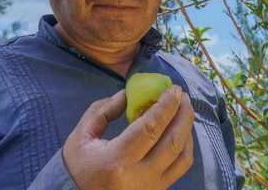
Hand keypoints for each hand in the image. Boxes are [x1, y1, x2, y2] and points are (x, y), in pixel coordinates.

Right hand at [62, 85, 194, 189]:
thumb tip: (128, 94)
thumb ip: (102, 111)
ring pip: (182, 155)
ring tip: (183, 109)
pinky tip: (181, 131)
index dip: (165, 106)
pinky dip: (186, 146)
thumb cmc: (80, 166)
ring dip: (187, 129)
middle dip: (183, 114)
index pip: (150, 129)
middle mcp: (139, 177)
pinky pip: (181, 166)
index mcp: (117, 161)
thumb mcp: (81, 136)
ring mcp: (152, 187)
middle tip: (183, 95)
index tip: (174, 89)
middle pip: (173, 142)